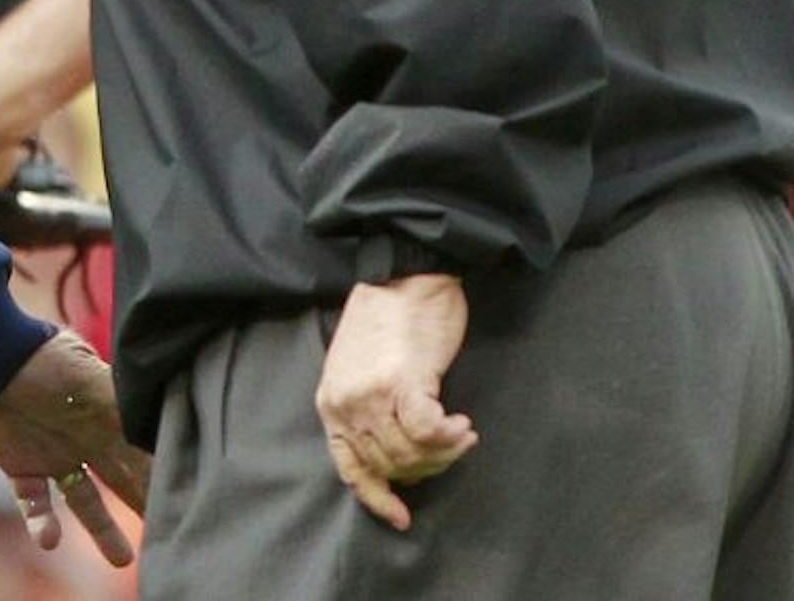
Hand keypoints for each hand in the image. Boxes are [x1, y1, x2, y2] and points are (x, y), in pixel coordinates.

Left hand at [0, 329, 150, 565]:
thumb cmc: (40, 360)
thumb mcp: (90, 381)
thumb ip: (125, 410)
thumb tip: (166, 428)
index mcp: (108, 412)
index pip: (144, 450)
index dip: (164, 472)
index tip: (189, 496)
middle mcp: (85, 435)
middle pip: (123, 478)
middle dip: (145, 503)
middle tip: (172, 534)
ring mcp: (53, 452)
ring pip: (85, 500)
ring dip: (102, 530)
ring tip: (123, 559)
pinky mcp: (20, 466)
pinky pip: (34, 503)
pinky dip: (41, 523)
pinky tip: (48, 540)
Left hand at [314, 273, 477, 531]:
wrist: (405, 276)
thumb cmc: (387, 320)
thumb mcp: (357, 369)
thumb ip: (365, 409)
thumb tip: (395, 455)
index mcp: (330, 403)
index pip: (349, 469)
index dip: (377, 498)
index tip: (401, 517)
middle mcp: (345, 403)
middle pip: (389, 465)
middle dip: (424, 467)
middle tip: (448, 447)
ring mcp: (372, 394)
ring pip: (411, 454)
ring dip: (442, 452)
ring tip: (459, 433)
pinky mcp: (404, 381)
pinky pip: (429, 433)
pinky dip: (450, 437)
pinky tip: (462, 425)